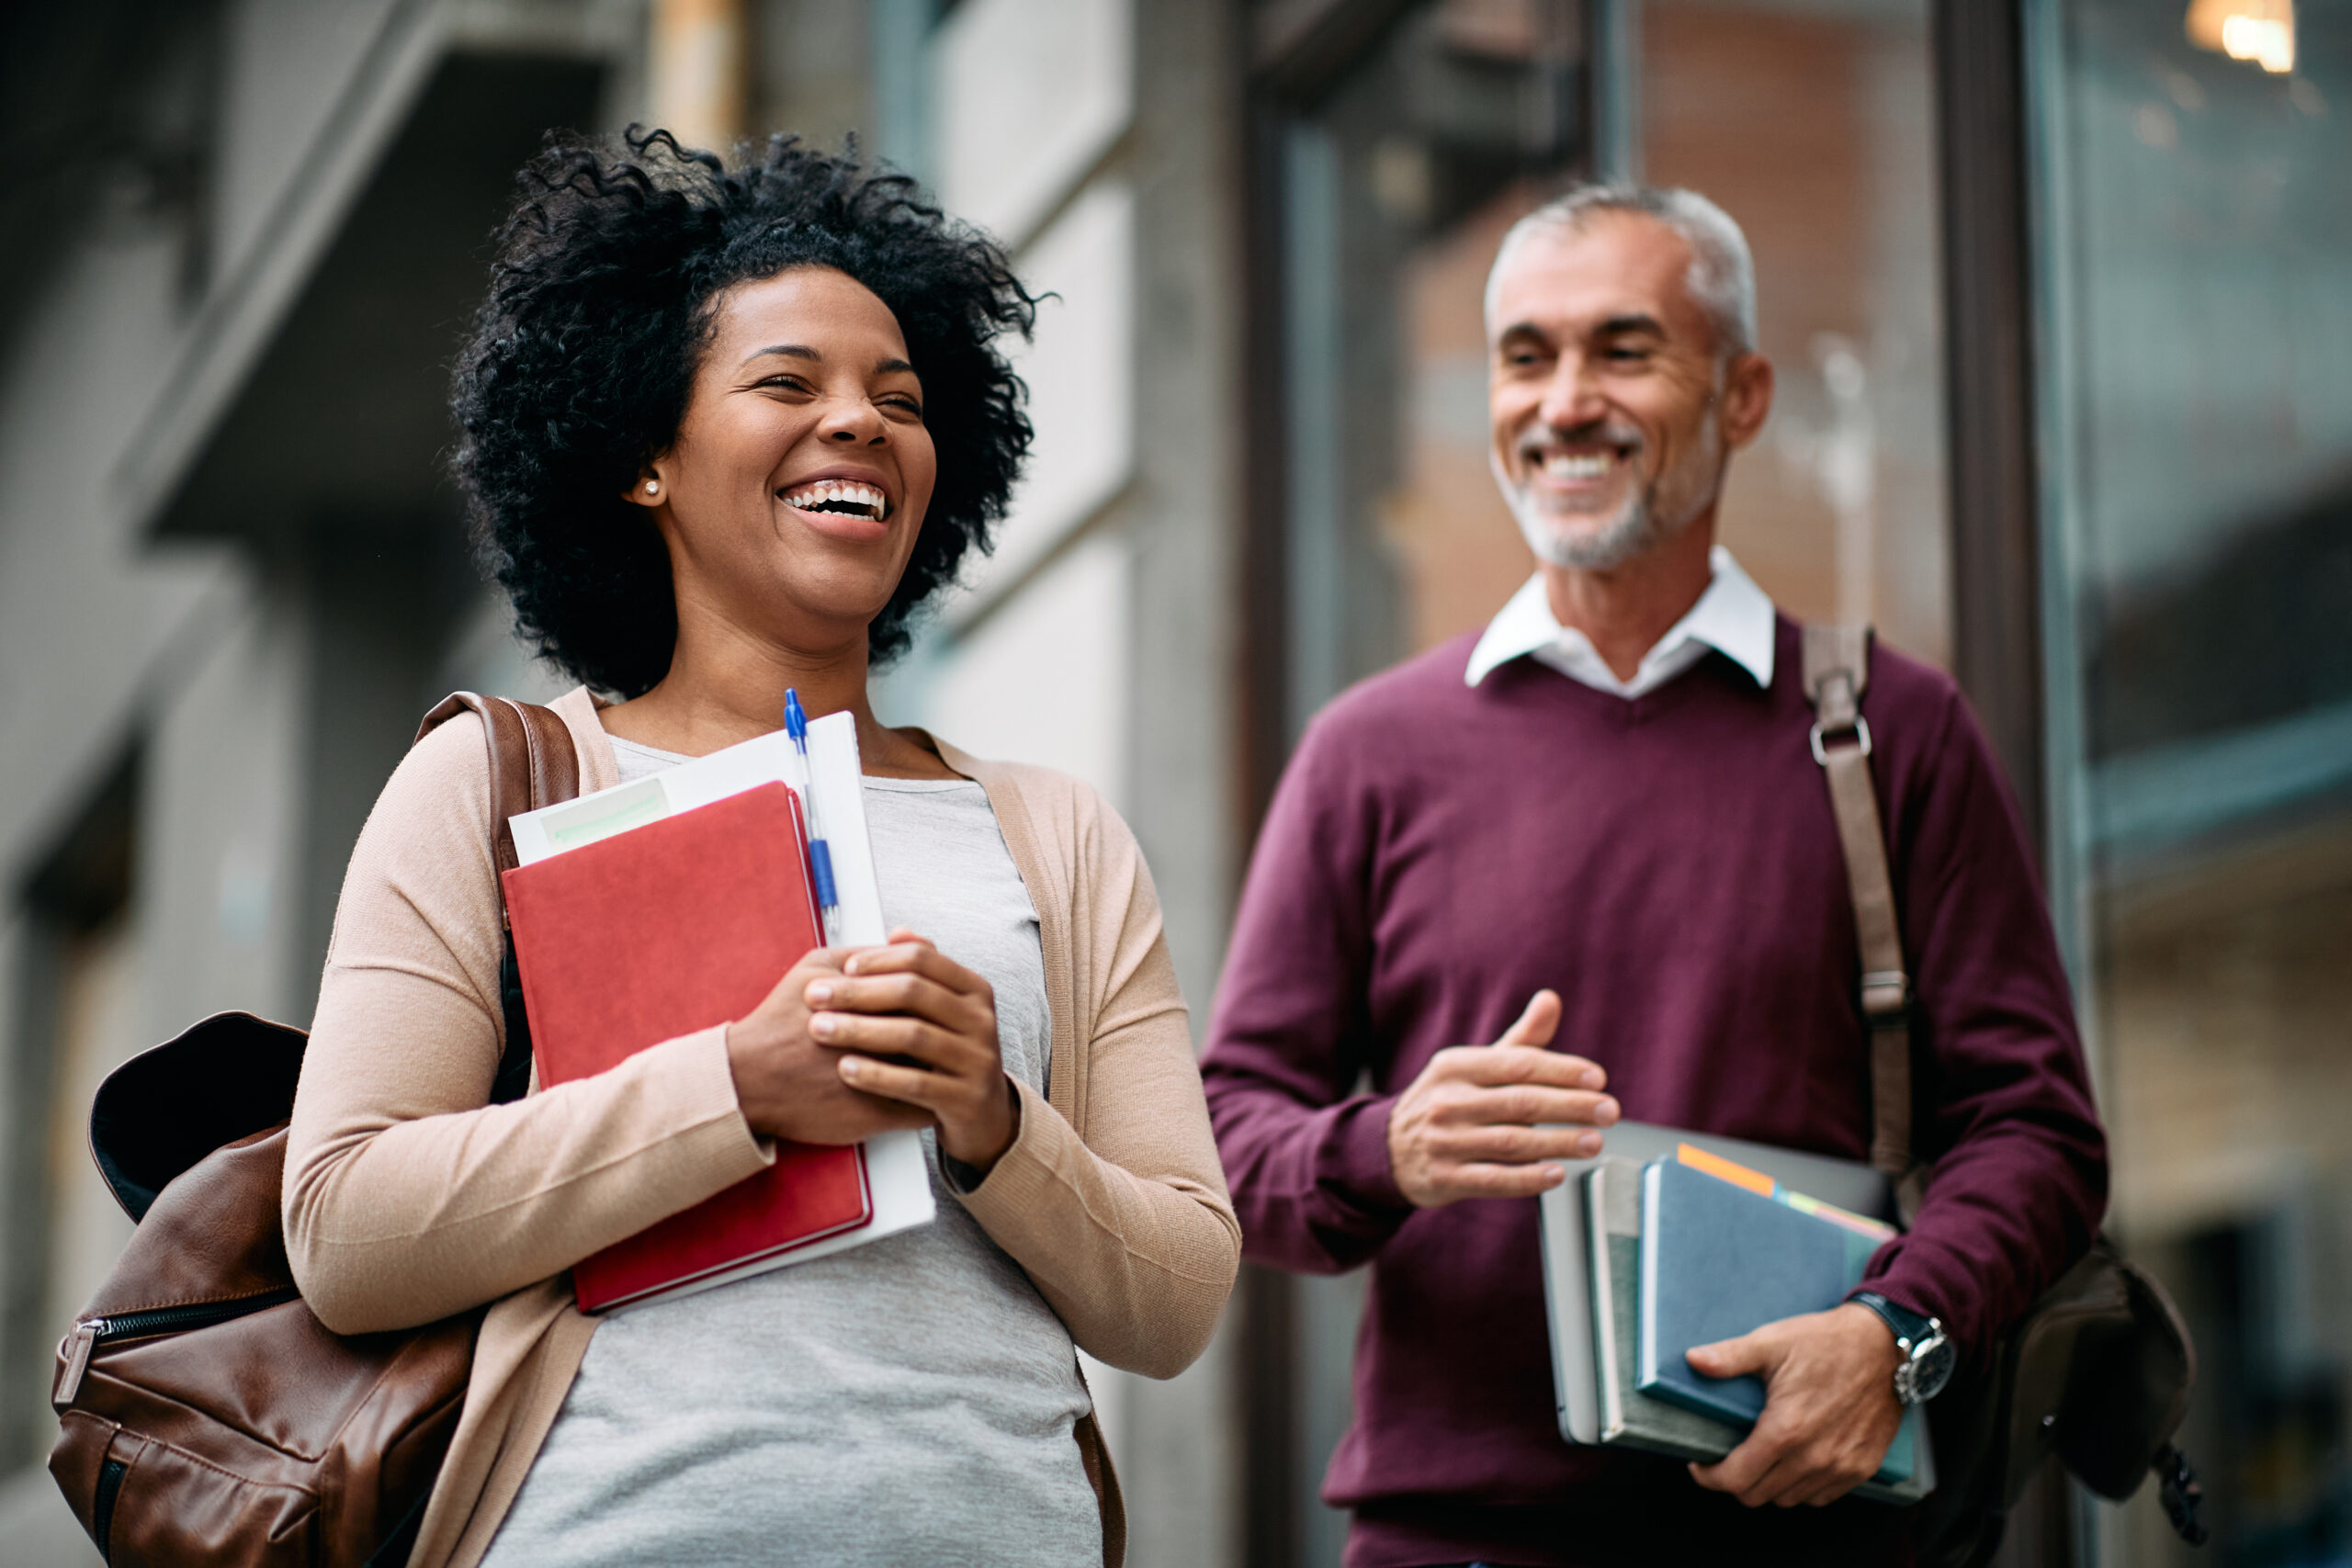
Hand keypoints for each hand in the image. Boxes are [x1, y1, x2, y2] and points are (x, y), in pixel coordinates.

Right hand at [727, 949, 932, 1144]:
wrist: (746, 1080)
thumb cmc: (779, 1021)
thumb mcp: (816, 968)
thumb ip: (867, 954)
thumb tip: (912, 943)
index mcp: (869, 1003)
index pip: (927, 996)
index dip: (939, 997)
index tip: (941, 1002)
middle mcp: (880, 1041)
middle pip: (937, 1034)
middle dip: (947, 1032)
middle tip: (948, 1032)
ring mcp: (881, 1082)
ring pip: (936, 1074)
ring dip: (942, 1068)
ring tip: (941, 1061)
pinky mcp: (875, 1117)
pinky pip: (922, 1112)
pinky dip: (929, 1101)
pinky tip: (926, 1093)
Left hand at [805, 929, 1018, 1174]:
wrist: (983, 1114)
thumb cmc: (951, 1054)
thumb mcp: (946, 1010)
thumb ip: (925, 971)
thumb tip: (898, 932)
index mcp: (975, 990)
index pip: (923, 959)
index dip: (878, 960)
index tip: (842, 968)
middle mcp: (982, 1020)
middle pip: (914, 992)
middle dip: (858, 992)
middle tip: (815, 996)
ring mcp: (977, 1060)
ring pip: (912, 1035)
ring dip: (859, 1030)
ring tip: (819, 1029)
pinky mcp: (965, 1099)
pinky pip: (914, 1083)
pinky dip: (876, 1074)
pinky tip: (845, 1069)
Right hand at [1384, 990, 1617, 1206]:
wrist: (1390, 1148)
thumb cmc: (1449, 1101)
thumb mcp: (1475, 1067)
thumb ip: (1520, 1040)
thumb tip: (1551, 999)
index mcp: (1457, 1066)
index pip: (1517, 1064)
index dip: (1562, 1070)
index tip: (1598, 1079)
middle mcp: (1448, 1101)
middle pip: (1521, 1102)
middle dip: (1571, 1106)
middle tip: (1609, 1112)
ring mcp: (1444, 1141)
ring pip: (1513, 1142)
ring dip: (1560, 1143)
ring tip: (1595, 1142)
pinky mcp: (1445, 1178)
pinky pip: (1494, 1179)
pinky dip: (1528, 1178)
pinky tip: (1556, 1174)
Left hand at [1687, 1303, 1905, 1506]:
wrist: (1884, 1345)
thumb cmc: (1825, 1341)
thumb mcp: (1772, 1342)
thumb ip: (1730, 1357)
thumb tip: (1693, 1360)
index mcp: (1785, 1430)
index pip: (1735, 1479)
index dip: (1710, 1476)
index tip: (1700, 1464)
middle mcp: (1814, 1458)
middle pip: (1757, 1495)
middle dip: (1735, 1481)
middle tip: (1727, 1459)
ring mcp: (1841, 1467)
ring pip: (1789, 1499)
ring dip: (1768, 1485)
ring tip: (1759, 1459)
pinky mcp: (1862, 1468)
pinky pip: (1821, 1496)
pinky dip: (1801, 1487)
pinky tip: (1793, 1463)